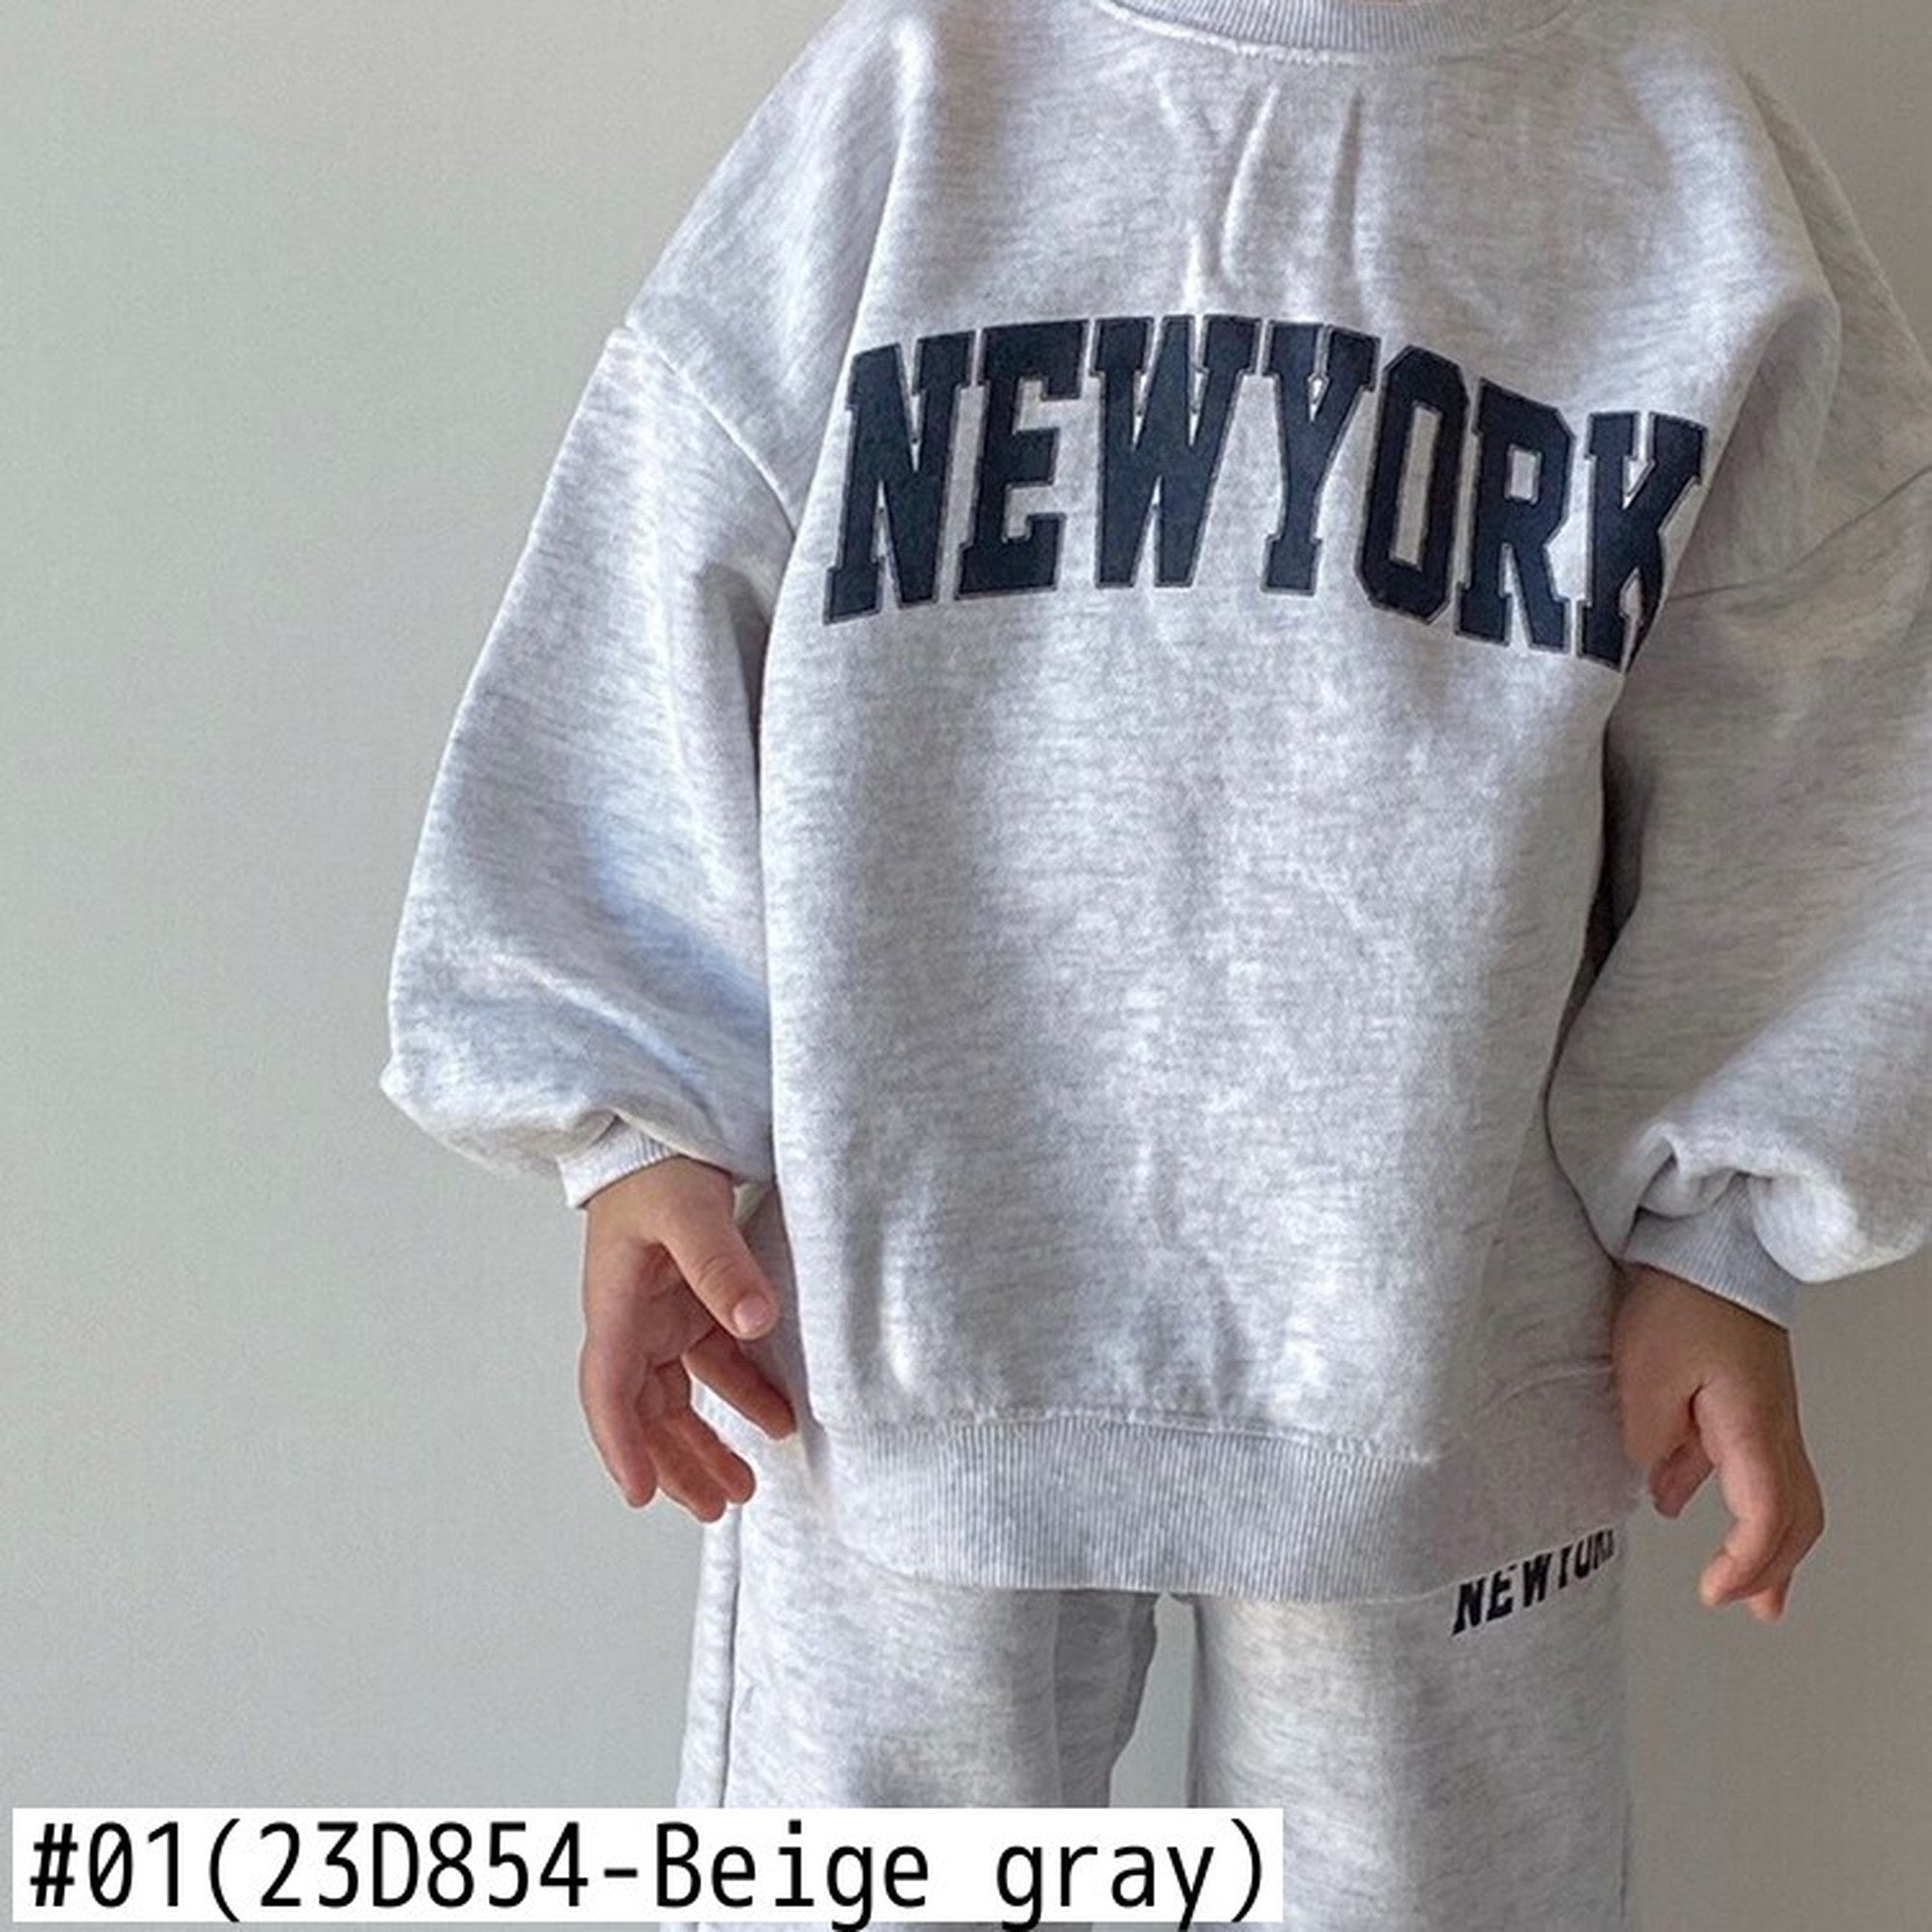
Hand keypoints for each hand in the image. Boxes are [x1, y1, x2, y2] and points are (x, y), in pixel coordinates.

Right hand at [576, 1155, 795, 1520]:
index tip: (640, 1495)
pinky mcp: (691, 1302)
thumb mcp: (688, 1207)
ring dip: (705, 1442)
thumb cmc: (658, 1163)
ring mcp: (662, 1314)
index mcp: (617, 1305)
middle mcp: (633, 1319)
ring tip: (744, 1487)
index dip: (622, 1445)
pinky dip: (739, 1395)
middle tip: (716, 1508)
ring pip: (676, 1398)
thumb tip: (754, 1320)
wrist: (657, 1126)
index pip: (609, 1391)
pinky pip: (711, 1364)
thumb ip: (720, 1262)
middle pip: (644, 1411)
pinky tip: (775, 1418)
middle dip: (674, 1464)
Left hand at [1611, 1261, 1824, 1620]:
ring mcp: (1767, 1412)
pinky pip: (1756, 1463)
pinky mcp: (1749, 1397)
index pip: (1768, 1515)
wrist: (1712, 1243)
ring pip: (1786, 1493)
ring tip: (1747, 1588)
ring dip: (1768, 1543)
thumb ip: (1648, 1436)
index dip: (1746, 1564)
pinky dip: (1739, 1498)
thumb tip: (1654, 1481)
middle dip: (1774, 1568)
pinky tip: (1683, 1499)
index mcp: (1754, 1426)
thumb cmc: (1683, 1295)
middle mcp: (1774, 1426)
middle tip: (1746, 1607)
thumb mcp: (1645, 1370)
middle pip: (1796, 1516)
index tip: (1713, 1593)